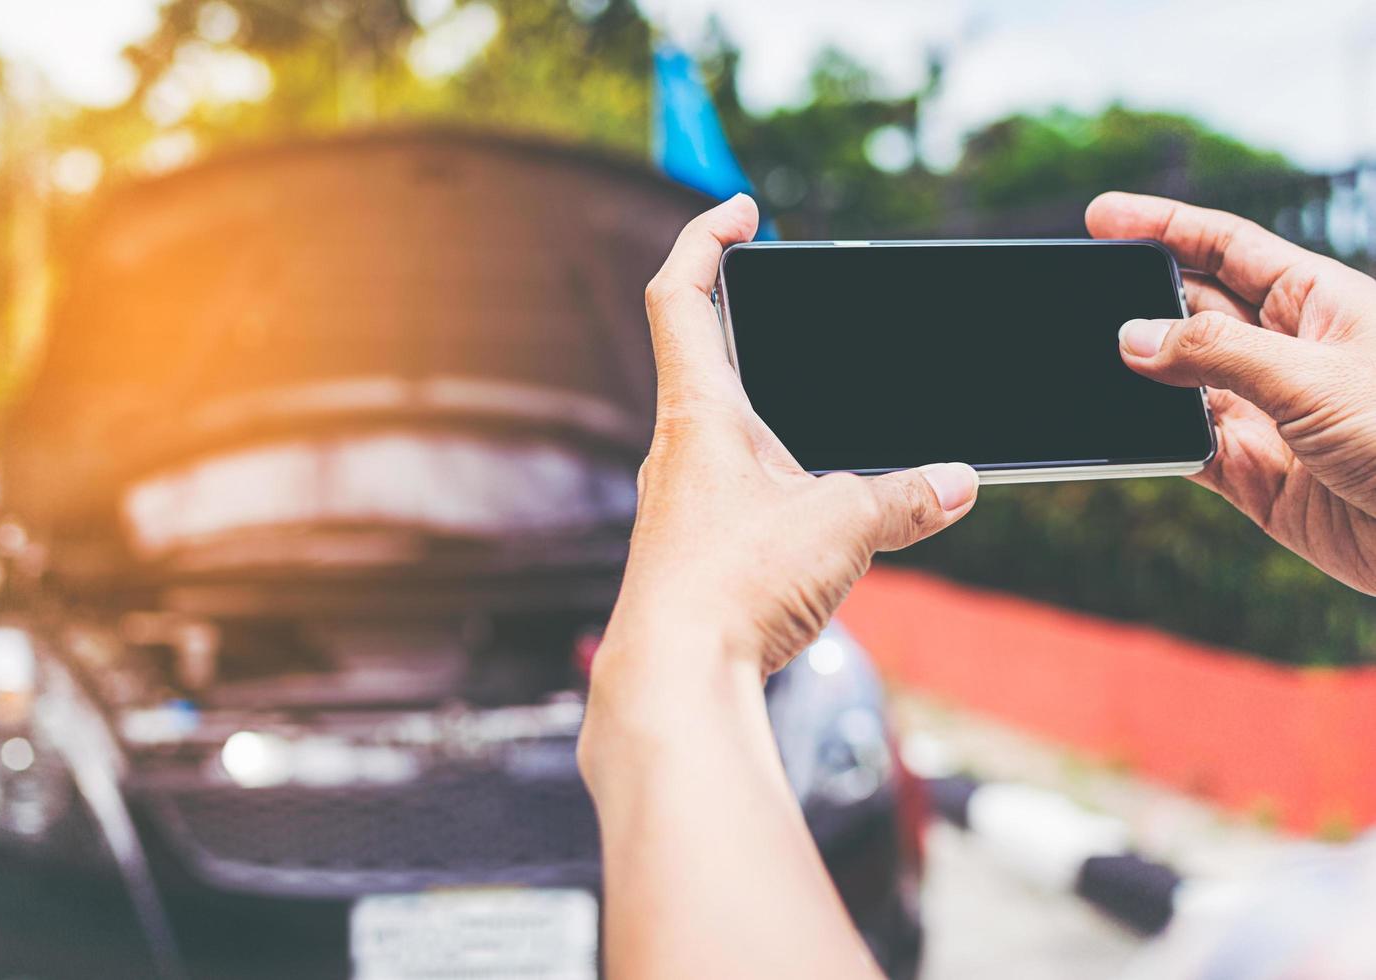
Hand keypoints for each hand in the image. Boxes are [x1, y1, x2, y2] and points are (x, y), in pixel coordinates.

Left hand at [584, 194, 977, 752]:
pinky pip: (734, 495)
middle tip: (786, 307)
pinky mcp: (693, 554)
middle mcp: (678, 450)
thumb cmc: (732, 588)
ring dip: (766, 415)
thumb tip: (957, 483)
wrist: (673, 683)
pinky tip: (814, 515)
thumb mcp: (843, 526)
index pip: (679, 294)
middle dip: (744, 325)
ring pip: (720, 435)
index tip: (742, 211)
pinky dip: (774, 483)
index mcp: (699, 413)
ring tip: (823, 418)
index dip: (705, 237)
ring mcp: (679, 504)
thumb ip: (906, 498)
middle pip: (699, 358)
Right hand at [1087, 192, 1375, 593]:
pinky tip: (1123, 431)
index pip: (1227, 246)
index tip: (1101, 217)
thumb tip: (1133, 338)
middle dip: (1139, 302)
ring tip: (1084, 365)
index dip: (1166, 226)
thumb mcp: (1314, 375)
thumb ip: (1216, 352)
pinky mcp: (1254, 475)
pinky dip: (1151, 442)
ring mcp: (1268, 413)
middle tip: (1081, 296)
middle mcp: (1287, 352)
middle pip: (1193, 310)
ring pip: (1179, 384)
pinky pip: (1184, 449)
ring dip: (1138, 378)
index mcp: (1318, 301)